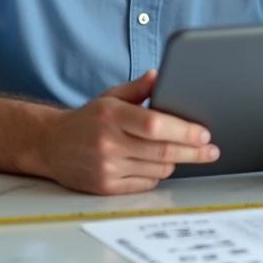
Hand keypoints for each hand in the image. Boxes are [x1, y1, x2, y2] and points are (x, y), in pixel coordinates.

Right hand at [34, 70, 219, 194]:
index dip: (184, 131)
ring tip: (179, 152)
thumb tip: (160, 75)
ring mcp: (107, 167)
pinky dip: (157, 173)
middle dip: (193, 152)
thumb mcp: (110, 97)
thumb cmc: (87, 120)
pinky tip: (154, 163)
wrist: (51, 145)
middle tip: (211, 150)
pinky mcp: (106, 187)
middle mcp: (109, 143)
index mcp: (112, 116)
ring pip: (158, 168)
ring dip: (174, 161)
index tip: (204, 134)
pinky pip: (146, 183)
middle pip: (163, 151)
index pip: (156, 125)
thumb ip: (137, 88)